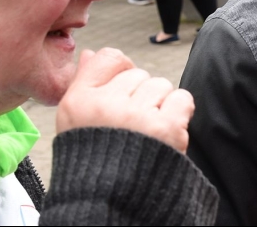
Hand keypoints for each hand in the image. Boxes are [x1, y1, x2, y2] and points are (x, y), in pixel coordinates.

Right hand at [56, 48, 194, 152]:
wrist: (111, 202)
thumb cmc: (94, 160)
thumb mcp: (74, 121)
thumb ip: (85, 83)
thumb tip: (90, 53)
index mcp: (79, 101)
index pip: (109, 57)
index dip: (121, 71)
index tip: (122, 92)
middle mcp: (107, 105)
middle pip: (138, 74)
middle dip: (138, 96)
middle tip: (131, 125)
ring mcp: (137, 116)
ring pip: (160, 85)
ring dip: (159, 105)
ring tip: (146, 132)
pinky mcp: (166, 128)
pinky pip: (182, 98)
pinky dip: (179, 112)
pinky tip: (165, 131)